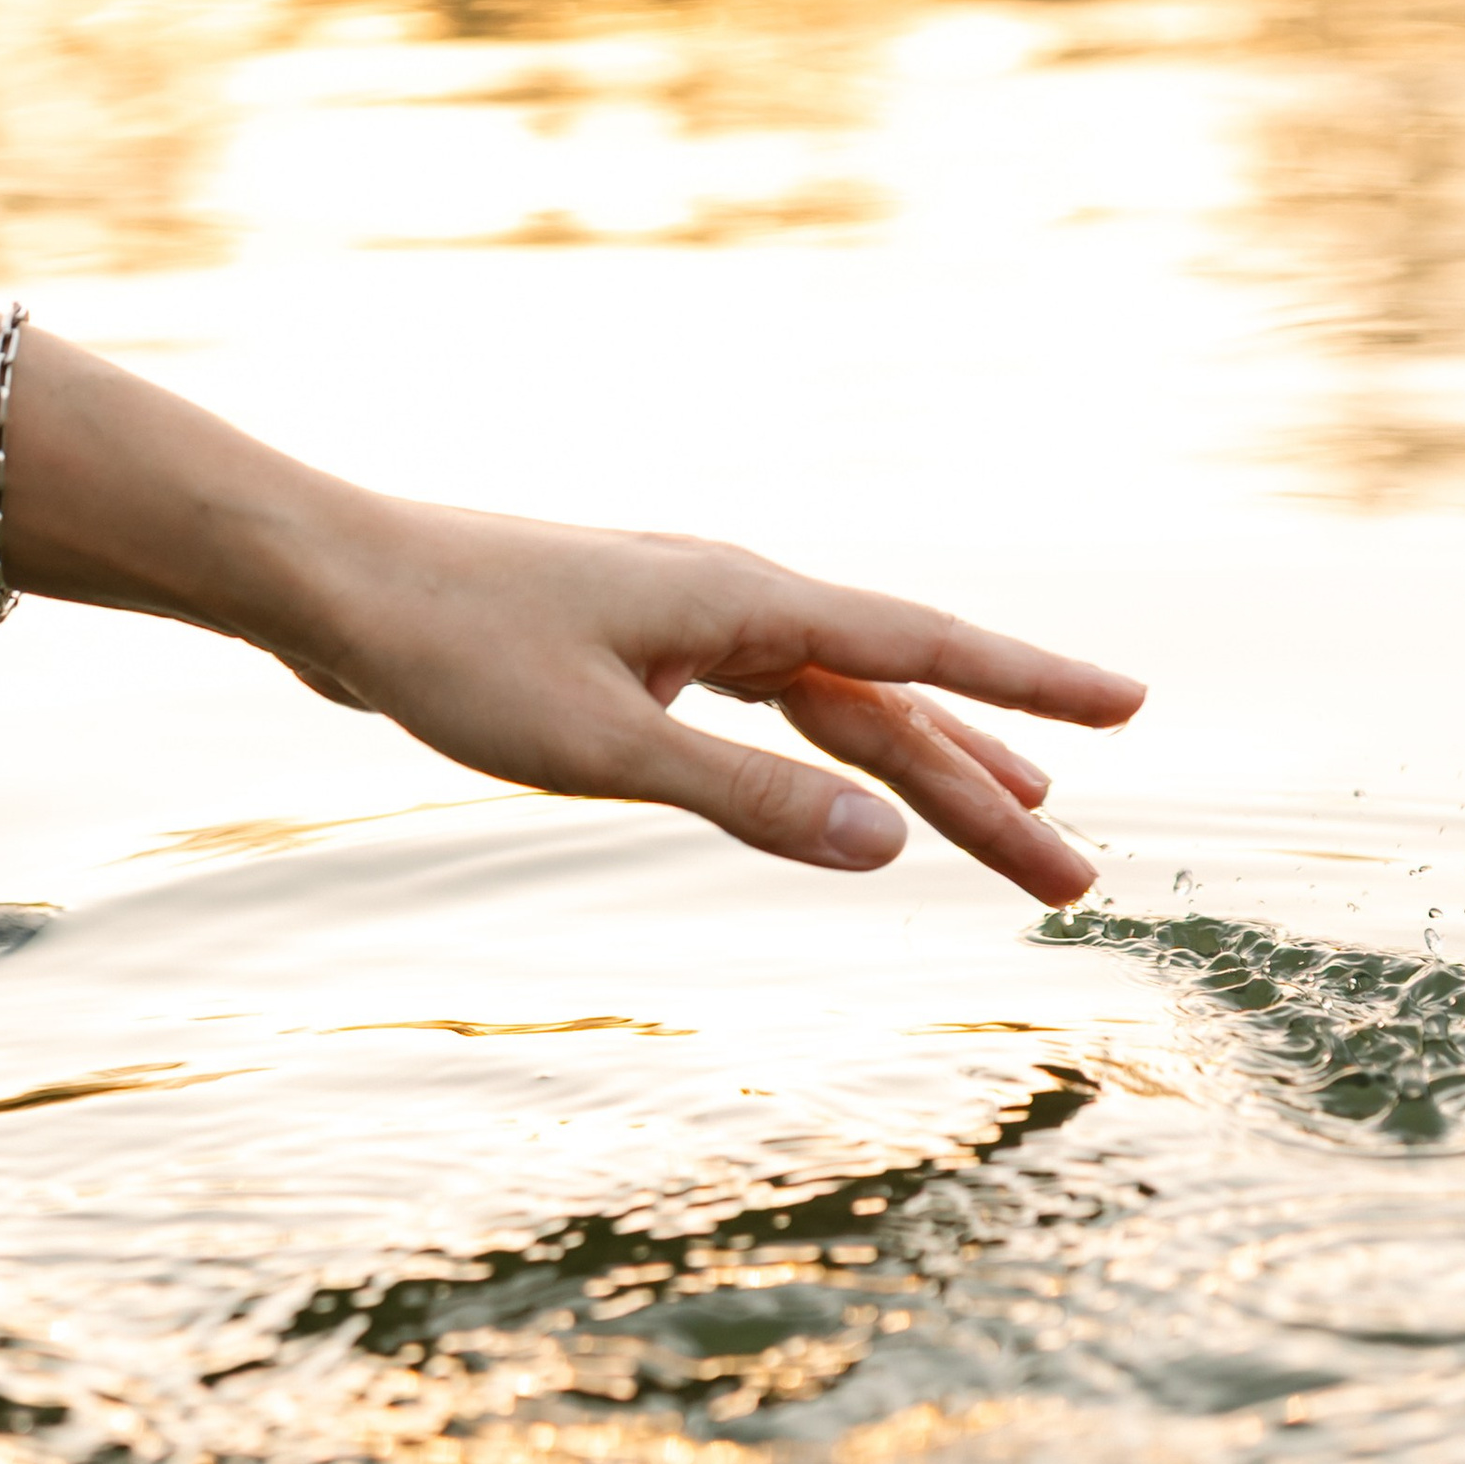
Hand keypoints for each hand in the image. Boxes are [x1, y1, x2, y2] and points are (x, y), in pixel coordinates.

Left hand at [282, 503, 1143, 903]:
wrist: (331, 580)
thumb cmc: (454, 652)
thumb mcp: (605, 749)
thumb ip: (747, 801)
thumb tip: (891, 848)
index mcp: (743, 603)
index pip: (921, 649)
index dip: (1028, 686)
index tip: (1133, 707)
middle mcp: (733, 598)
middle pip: (891, 701)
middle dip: (987, 789)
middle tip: (1074, 883)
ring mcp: (686, 620)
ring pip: (834, 705)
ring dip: (919, 774)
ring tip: (1013, 827)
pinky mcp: (637, 645)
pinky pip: (772, 705)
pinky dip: (829, 751)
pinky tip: (846, 780)